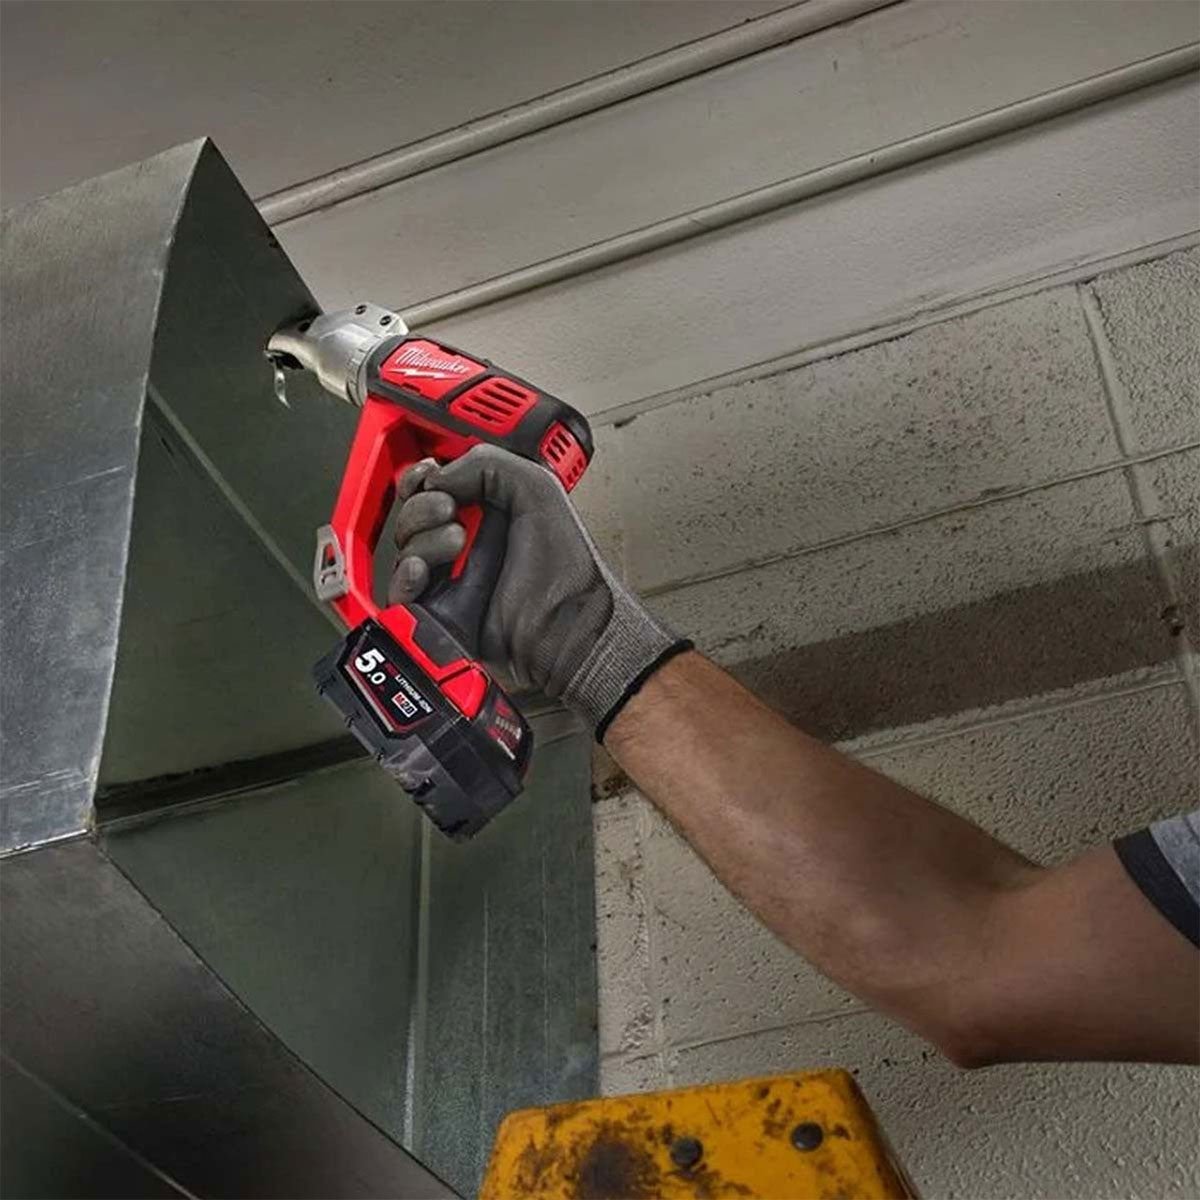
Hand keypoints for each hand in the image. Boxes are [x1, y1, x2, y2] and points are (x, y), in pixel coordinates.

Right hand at [389, 444, 687, 735]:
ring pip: (405, 550)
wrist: (569, 628)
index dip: (423, 477)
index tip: (429, 474)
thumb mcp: (537, 488)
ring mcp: (450, 579)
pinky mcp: (438, 613)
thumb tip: (438, 476)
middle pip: (412, 515)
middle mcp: (466, 544)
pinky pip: (400, 593)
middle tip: (450, 509)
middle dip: (423, 505)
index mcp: (488, 512)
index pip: (434, 486)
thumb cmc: (567, 570)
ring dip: (422, 538)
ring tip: (456, 542)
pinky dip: (405, 576)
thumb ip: (486, 464)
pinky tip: (423, 568)